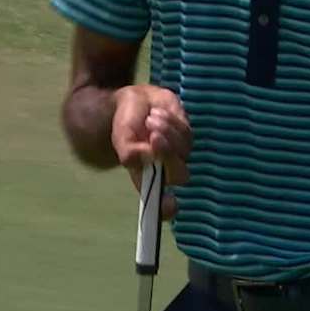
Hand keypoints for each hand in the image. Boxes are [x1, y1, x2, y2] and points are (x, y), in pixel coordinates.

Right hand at [111, 85, 191, 217]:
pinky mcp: (187, 136)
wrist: (136, 102)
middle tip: (153, 135)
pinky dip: (171, 120)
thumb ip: (130, 152)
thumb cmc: (127, 126)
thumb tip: (149, 156)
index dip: (166, 208)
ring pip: (182, 150)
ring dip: (165, 131)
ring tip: (150, 118)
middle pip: (178, 174)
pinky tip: (158, 113)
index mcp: (148, 179)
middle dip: (167, 154)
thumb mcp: (122, 139)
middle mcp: (166, 170)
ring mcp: (179, 154)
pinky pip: (186, 131)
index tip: (169, 203)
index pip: (161, 204)